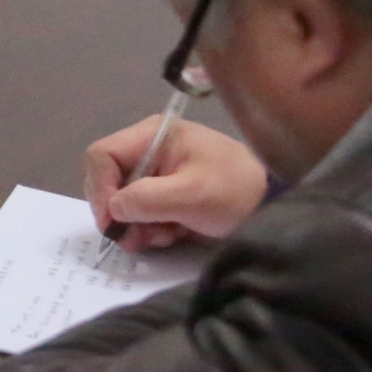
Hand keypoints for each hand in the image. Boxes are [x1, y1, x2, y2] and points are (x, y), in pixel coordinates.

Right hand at [86, 113, 268, 249]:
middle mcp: (149, 151)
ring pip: (121, 203)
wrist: (271, 207)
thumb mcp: (192, 195)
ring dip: (136, 226)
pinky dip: (149, 230)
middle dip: (120, 212)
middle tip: (136, 235)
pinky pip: (139, 215)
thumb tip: (113, 209)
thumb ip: (147, 199)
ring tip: (163, 236)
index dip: (100, 188)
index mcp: (154, 136)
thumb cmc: (234, 191)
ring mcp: (156, 175)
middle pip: (108, 181)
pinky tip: (171, 235)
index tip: (112, 221)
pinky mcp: (164, 197)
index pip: (102, 155)